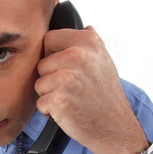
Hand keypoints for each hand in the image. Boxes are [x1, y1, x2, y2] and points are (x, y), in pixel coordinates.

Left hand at [35, 26, 147, 153]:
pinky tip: (66, 111)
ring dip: (49, 95)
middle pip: (41, 64)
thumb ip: (88, 44)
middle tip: (71, 89)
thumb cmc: (106, 97)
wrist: (113, 127)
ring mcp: (67, 78)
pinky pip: (40, 102)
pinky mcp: (59, 99)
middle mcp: (78, 56)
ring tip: (70, 100)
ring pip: (39, 83)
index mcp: (88, 41)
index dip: (52, 55)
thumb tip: (83, 27)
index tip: (62, 67)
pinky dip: (49, 110)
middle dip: (50, 78)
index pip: (49, 38)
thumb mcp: (104, 61)